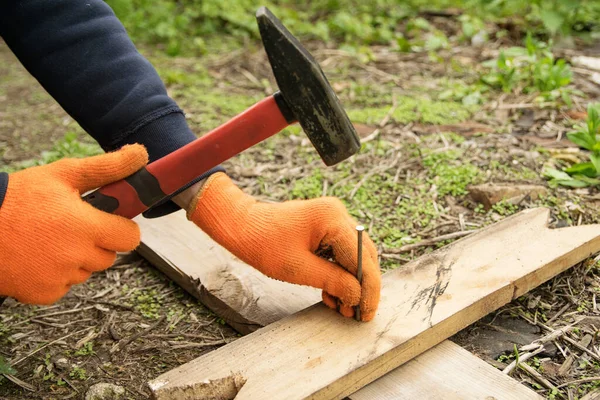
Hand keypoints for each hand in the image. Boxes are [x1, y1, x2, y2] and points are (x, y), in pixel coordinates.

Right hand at [0, 144, 147, 303]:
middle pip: (110, 255)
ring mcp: (61, 279)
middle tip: (71, 226)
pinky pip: (65, 286)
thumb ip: (106, 168)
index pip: (131, 237)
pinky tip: (37, 256)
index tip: (109, 220)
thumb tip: (140, 155)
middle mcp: (77, 257)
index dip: (122, 228)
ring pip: (87, 271)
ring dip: (77, 259)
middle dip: (98, 242)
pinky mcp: (45, 294)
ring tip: (49, 239)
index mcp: (86, 227)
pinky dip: (56, 275)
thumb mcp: (63, 174)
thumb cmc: (17, 197)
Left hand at [186, 172, 380, 320]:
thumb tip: (358, 296)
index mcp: (333, 219)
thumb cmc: (264, 243)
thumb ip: (333, 281)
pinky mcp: (326, 227)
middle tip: (357, 314)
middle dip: (361, 287)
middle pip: (364, 256)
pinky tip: (331, 294)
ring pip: (355, 256)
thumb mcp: (299, 269)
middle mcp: (338, 214)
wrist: (242, 226)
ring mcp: (333, 219)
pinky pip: (341, 252)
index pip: (363, 258)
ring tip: (341, 307)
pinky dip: (339, 274)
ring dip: (350, 283)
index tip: (366, 313)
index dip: (368, 289)